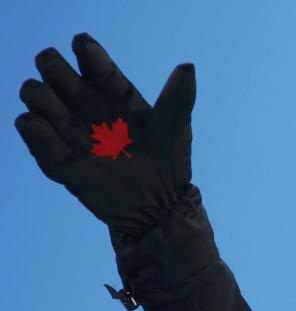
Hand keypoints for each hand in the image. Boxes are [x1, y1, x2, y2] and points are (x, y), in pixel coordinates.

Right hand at [15, 32, 196, 237]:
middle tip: (62, 78)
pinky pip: (36, 138)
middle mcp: (90, 108)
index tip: (81, 44)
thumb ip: (179, 98)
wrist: (159, 208)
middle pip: (56, 72)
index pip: (95, 64)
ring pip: (38, 98)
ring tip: (57, 112)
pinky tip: (38, 125)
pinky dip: (33, 130)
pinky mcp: (61, 160)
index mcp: (117, 96)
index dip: (86, 51)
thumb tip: (188, 66)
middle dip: (52, 67)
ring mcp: (73, 132)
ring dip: (40, 97)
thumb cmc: (170, 164)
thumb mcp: (176, 130)